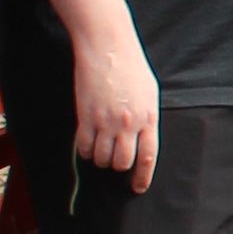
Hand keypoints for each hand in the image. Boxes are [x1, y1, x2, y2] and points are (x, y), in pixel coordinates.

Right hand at [74, 36, 162, 192]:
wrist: (108, 47)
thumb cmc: (131, 66)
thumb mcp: (149, 92)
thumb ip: (146, 117)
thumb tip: (142, 138)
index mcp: (148, 117)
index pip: (148, 156)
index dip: (142, 176)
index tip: (137, 187)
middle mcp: (128, 123)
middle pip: (122, 162)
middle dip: (118, 165)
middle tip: (114, 158)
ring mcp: (106, 121)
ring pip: (101, 158)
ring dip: (100, 158)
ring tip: (100, 147)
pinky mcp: (86, 116)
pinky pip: (83, 146)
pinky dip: (84, 150)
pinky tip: (87, 143)